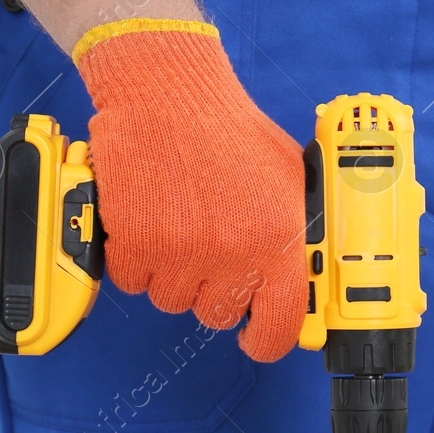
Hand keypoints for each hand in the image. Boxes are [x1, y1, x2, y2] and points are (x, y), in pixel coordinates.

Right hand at [74, 20, 306, 362]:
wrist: (167, 93)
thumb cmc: (227, 129)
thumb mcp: (286, 177)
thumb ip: (293, 230)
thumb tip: (301, 275)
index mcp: (278, 239)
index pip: (281, 322)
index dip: (267, 340)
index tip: (257, 339)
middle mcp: (232, 252)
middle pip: (216, 314)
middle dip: (211, 288)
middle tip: (206, 250)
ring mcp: (181, 251)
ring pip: (171, 299)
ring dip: (171, 271)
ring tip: (176, 222)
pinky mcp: (134, 243)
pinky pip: (132, 280)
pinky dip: (133, 258)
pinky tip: (146, 219)